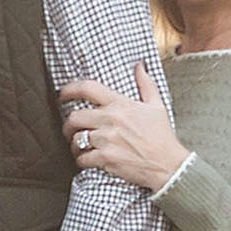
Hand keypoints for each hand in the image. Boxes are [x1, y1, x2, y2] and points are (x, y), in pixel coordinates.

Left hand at [58, 66, 188, 191]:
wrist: (168, 165)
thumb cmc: (162, 136)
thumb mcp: (157, 106)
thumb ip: (145, 84)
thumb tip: (139, 65)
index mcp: (120, 105)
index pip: (88, 88)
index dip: (69, 89)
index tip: (62, 95)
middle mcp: (111, 120)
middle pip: (74, 117)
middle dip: (67, 125)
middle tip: (69, 129)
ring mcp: (107, 140)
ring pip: (76, 139)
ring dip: (74, 144)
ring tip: (79, 147)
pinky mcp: (106, 159)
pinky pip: (82, 158)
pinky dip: (82, 160)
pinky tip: (87, 160)